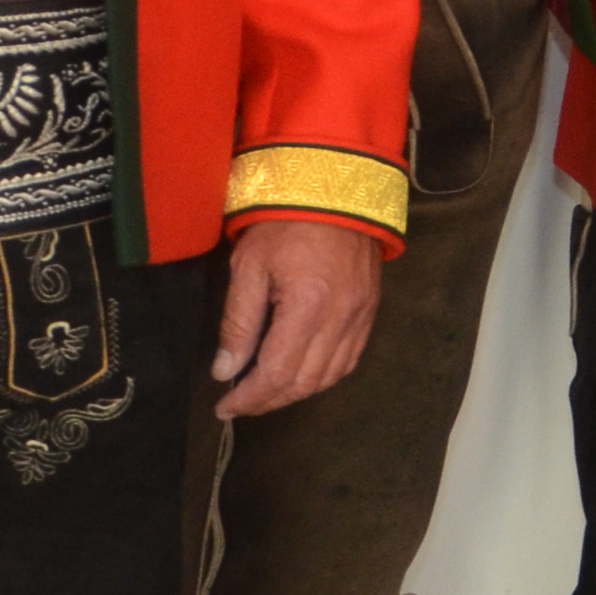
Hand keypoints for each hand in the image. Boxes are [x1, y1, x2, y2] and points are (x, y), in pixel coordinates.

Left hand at [214, 218, 385, 417]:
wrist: (334, 186)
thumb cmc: (284, 220)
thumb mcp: (249, 266)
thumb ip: (238, 322)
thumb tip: (225, 370)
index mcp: (308, 307)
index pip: (277, 373)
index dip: (250, 398)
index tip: (225, 408)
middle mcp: (340, 318)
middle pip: (304, 382)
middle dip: (269, 400)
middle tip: (240, 404)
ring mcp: (360, 315)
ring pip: (329, 376)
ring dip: (296, 392)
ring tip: (267, 393)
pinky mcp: (370, 309)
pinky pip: (350, 358)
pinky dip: (324, 375)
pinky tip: (303, 374)